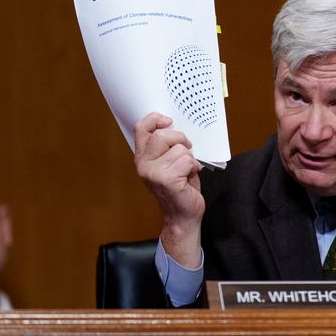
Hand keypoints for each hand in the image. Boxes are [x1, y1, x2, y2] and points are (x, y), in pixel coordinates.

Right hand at [134, 112, 203, 268]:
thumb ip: (165, 147)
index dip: (154, 119)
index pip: (141, 129)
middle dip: (181, 140)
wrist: (182, 216)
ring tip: (187, 170)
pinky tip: (190, 175)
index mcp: (142, 158)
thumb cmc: (179, 188)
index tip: (168, 120)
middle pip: (163, 136)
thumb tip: (176, 128)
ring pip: (180, 148)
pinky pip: (187, 160)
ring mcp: (154, 173)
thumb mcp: (167, 164)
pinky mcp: (167, 179)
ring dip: (190, 158)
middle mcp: (143, 165)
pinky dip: (194, 166)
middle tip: (187, 150)